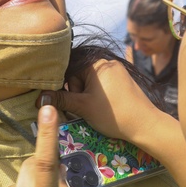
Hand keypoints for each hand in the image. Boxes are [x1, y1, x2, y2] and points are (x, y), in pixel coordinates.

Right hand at [39, 59, 160, 142]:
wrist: (145, 124)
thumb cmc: (113, 114)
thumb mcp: (83, 107)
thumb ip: (61, 100)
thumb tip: (39, 98)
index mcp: (96, 63)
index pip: (70, 70)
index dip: (68, 88)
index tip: (72, 102)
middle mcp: (107, 62)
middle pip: (81, 75)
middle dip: (79, 92)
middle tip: (86, 108)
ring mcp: (118, 70)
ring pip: (92, 81)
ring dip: (89, 95)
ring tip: (97, 109)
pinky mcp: (124, 80)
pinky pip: (104, 83)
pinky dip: (100, 94)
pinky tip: (105, 104)